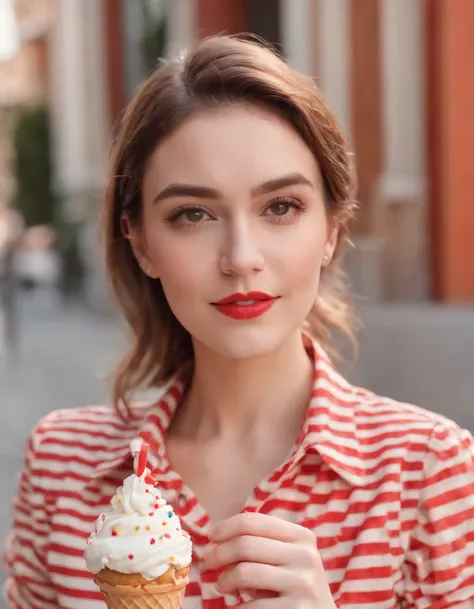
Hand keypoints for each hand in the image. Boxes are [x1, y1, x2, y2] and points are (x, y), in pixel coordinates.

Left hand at [203, 512, 336, 607]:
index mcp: (301, 536)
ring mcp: (303, 584)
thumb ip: (260, 543)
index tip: (210, 536)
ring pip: (245, 572)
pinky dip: (237, 606)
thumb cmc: (295, 584)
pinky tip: (237, 606)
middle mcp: (305, 556)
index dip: (225, 527)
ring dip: (224, 580)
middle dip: (218, 553)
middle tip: (207, 562)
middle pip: (245, 544)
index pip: (253, 521)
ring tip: (221, 585)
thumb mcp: (287, 557)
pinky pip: (251, 605)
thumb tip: (214, 540)